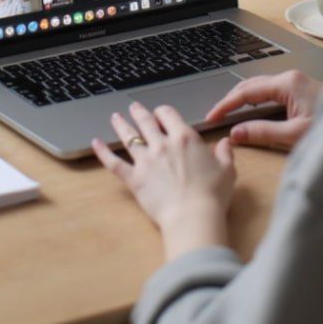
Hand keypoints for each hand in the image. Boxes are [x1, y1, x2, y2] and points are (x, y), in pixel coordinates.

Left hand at [92, 101, 235, 260]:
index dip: (163, 112)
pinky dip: (103, 152)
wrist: (193, 216)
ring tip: (115, 117)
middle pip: (146, 122)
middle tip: (133, 107)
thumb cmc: (212, 195)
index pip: (168, 115)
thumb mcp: (227, 171)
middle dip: (139, 113)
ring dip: (121, 125)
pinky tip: (96, 143)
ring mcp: (146, 161)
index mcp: (184, 138)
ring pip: (129, 137)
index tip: (161, 114)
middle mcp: (162, 145)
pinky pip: (114, 162)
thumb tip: (226, 142)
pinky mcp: (134, 179)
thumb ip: (224, 154)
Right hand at [206, 69, 321, 150]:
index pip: (246, 91)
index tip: (212, 117)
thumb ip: (264, 132)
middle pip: (250, 86)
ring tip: (228, 114)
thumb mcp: (296, 135)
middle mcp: (290, 78)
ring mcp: (296, 83)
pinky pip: (270, 92)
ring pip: (260, 88)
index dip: (226, 105)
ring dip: (242, 100)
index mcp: (287, 83)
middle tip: (215, 116)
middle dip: (231, 100)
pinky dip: (255, 101)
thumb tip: (237, 133)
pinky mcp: (301, 91)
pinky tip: (251, 112)